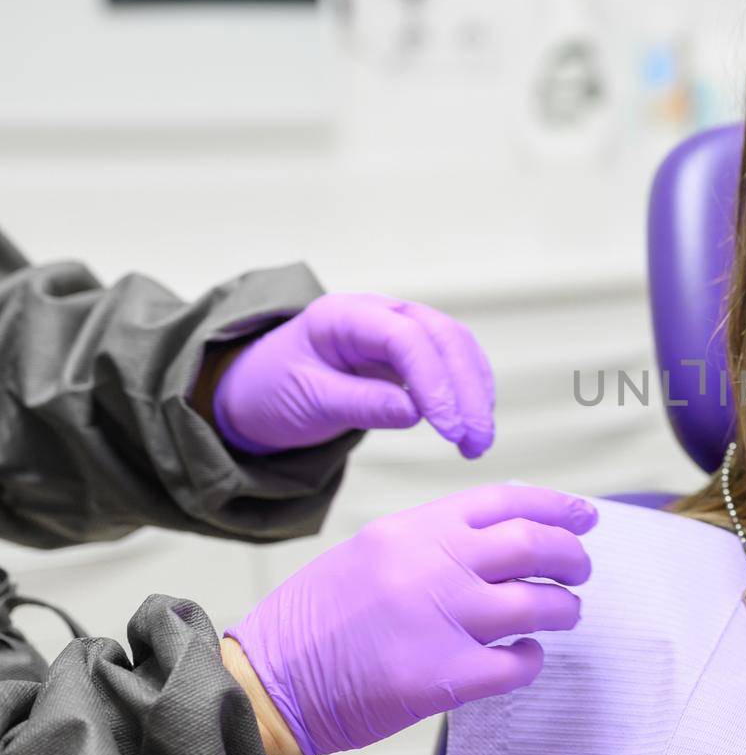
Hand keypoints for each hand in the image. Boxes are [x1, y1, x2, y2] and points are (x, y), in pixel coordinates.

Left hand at [211, 292, 495, 457]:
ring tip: (478, 443)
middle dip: (467, 389)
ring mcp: (400, 326)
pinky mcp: (413, 350)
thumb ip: (360, 404)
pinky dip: (471, 390)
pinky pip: (454, 361)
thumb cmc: (273, 390)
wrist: (257, 388)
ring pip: (457, 346)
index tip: (449, 429)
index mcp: (343, 315)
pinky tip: (472, 422)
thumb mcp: (307, 401)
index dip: (433, 381)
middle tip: (476, 441)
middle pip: (443, 336)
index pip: (405, 338)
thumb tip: (416, 413)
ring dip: (476, 392)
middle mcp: (379, 311)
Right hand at [224, 484, 597, 754]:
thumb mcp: (369, 552)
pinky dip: (532, 660)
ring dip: (563, 608)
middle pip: (533, 545)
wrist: (266, 681)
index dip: (556, 507)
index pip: (505, 501)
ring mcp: (438, 621)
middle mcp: (430, 566)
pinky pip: (515, 664)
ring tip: (563, 613)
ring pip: (537, 603)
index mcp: (412, 529)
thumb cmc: (316, 620)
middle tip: (581, 569)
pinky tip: (525, 657)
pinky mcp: (441, 678)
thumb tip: (502, 535)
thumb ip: (431, 540)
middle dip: (571, 556)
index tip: (584, 517)